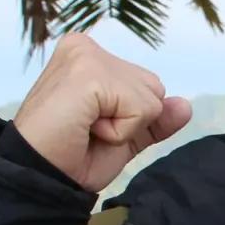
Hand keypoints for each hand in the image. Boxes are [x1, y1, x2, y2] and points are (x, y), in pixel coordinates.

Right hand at [11, 33, 192, 192]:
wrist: (39, 178)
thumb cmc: (71, 157)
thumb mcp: (123, 137)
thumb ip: (154, 119)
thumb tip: (186, 105)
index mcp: (89, 55)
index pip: (146, 86)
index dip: (129, 119)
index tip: (90, 127)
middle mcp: (85, 46)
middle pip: (154, 88)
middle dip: (130, 121)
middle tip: (87, 130)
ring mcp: (86, 56)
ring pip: (151, 99)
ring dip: (124, 128)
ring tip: (85, 129)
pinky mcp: (89, 73)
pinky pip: (140, 109)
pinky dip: (119, 132)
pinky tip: (85, 128)